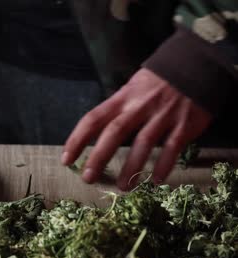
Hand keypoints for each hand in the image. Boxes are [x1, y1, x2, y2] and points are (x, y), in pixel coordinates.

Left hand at [61, 68, 211, 189]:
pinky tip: (155, 180)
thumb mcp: (131, 88)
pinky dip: (163, 165)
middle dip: (99, 156)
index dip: (77, 139)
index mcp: (122, 98)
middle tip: (87, 178)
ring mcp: (163, 115)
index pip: (93, 118)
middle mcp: (140, 106)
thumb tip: (96, 132)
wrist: (196, 65)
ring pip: (143, 143)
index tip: (66, 159)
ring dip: (132, 168)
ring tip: (122, 187)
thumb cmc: (156, 82)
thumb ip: (117, 108)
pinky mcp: (185, 124)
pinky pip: (172, 148)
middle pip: (115, 132)